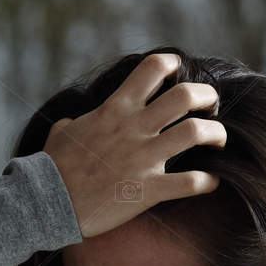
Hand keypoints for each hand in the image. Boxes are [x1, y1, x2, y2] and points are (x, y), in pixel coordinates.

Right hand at [42, 51, 226, 238]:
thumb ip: (79, 121)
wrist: (46, 201)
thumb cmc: (52, 167)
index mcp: (115, 109)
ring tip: (219, 142)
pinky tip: (212, 182)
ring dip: (216, 134)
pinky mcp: (148, 190)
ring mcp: (143, 158)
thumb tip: (78, 121)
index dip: (173, 65)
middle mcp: (134, 128)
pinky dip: (209, 181)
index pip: (152, 69)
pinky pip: (191, 182)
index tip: (181, 73)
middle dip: (207, 97)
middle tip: (211, 108)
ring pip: (195, 132)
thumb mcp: (63, 132)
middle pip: (185, 96)